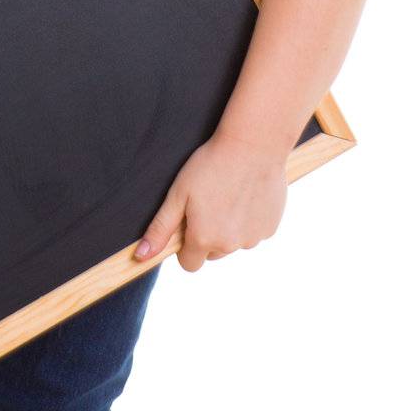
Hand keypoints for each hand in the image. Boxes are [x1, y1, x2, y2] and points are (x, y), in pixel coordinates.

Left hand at [132, 130, 287, 271]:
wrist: (253, 146)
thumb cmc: (210, 165)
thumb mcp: (178, 194)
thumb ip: (160, 228)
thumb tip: (141, 256)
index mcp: (204, 239)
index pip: (189, 263)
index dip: (185, 244)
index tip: (188, 221)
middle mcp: (230, 246)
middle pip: (212, 253)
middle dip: (207, 235)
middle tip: (208, 202)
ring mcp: (253, 238)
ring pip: (234, 242)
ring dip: (229, 228)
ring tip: (228, 193)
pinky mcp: (270, 228)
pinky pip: (253, 231)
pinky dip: (248, 219)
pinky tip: (246, 193)